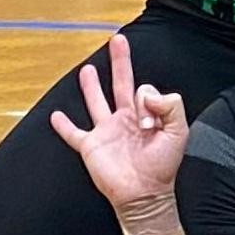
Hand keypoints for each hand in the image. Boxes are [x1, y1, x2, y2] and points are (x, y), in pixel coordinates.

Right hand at [47, 32, 188, 215]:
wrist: (144, 194)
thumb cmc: (163, 166)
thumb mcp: (178, 131)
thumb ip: (170, 106)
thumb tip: (147, 91)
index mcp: (146, 114)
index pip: (144, 90)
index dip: (147, 100)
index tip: (149, 121)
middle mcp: (125, 119)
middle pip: (121, 83)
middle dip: (120, 62)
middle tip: (118, 40)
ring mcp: (106, 131)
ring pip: (97, 102)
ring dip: (91, 86)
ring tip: (88, 69)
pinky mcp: (90, 147)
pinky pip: (74, 133)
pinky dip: (63, 125)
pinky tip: (56, 116)